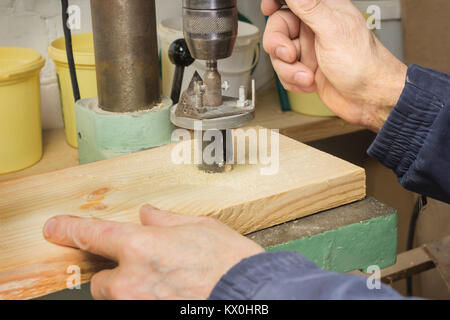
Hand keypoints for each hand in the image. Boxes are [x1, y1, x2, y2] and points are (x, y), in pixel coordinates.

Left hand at [43, 205, 263, 299]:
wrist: (251, 294)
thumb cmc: (229, 261)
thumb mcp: (199, 227)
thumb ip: (165, 220)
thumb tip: (147, 214)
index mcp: (143, 245)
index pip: (94, 234)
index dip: (70, 229)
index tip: (53, 228)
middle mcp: (133, 279)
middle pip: (102, 281)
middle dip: (118, 274)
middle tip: (147, 270)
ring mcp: (139, 305)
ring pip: (118, 299)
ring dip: (130, 292)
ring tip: (164, 285)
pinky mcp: (149, 317)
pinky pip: (135, 309)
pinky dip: (145, 301)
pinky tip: (171, 293)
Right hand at [262, 0, 407, 131]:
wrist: (369, 99)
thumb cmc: (363, 65)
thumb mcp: (332, 30)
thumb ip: (309, 7)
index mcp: (324, 11)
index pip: (293, 0)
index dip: (276, 3)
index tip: (268, 9)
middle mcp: (314, 29)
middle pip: (278, 28)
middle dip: (279, 46)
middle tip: (289, 56)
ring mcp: (309, 50)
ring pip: (278, 54)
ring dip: (289, 70)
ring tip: (307, 76)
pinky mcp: (305, 70)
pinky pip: (284, 73)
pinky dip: (293, 81)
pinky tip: (310, 83)